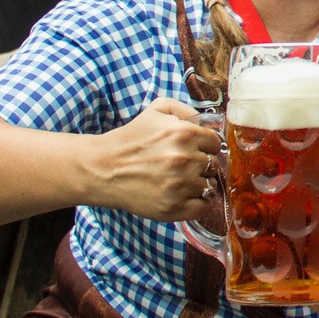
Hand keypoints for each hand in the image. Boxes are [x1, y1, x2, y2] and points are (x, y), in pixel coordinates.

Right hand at [91, 99, 220, 219]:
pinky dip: (197, 203)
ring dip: (199, 184)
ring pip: (210, 186)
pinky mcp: (172, 207)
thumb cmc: (131, 139)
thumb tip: (209, 121)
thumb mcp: (158, 110)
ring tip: (179, 181)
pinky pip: (202, 206)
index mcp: (185, 133)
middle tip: (182, 167)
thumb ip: (187, 109)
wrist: (103, 169)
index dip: (205, 147)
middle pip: (213, 165)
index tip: (194, 151)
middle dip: (201, 165)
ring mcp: (179, 185)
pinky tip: (183, 196)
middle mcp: (185, 159)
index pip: (215, 143)